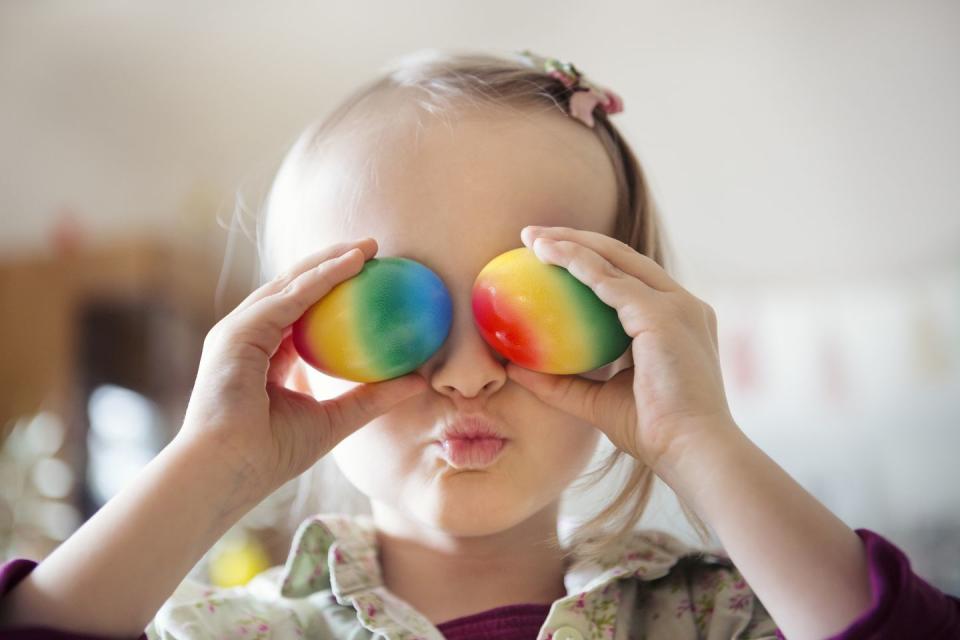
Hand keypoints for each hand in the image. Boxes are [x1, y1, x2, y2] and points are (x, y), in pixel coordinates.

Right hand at [177, 238, 428, 497]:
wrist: (227, 472)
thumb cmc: (272, 455)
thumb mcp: (335, 420)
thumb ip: (372, 397)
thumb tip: (420, 381)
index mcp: (265, 354)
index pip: (302, 312)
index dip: (335, 290)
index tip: (373, 277)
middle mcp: (250, 336)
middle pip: (294, 288)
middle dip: (332, 263)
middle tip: (374, 250)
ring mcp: (239, 331)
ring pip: (290, 284)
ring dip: (330, 261)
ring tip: (368, 248)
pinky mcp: (237, 331)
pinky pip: (288, 298)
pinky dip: (320, 279)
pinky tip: (351, 265)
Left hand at [504, 225, 738, 471]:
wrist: (692, 451)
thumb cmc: (652, 433)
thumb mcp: (598, 401)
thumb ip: (561, 383)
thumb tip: (514, 367)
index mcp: (676, 322)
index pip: (630, 279)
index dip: (590, 263)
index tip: (551, 259)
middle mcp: (682, 305)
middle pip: (624, 258)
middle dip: (577, 240)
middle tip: (533, 238)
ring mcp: (677, 305)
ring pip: (616, 259)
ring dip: (571, 243)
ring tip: (532, 238)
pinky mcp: (664, 314)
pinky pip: (611, 281)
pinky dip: (577, 264)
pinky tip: (547, 256)